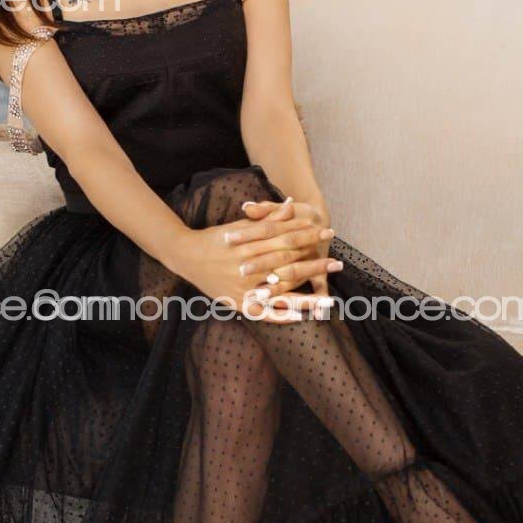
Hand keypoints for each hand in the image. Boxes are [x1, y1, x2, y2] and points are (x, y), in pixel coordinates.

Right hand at [170, 204, 334, 323]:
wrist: (185, 255)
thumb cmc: (216, 238)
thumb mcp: (240, 225)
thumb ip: (267, 217)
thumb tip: (291, 204)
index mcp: (250, 244)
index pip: (286, 240)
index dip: (308, 237)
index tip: (327, 234)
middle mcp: (248, 266)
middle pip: (287, 265)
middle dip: (314, 264)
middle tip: (338, 263)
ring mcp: (243, 287)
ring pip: (279, 292)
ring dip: (305, 298)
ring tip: (328, 300)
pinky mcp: (237, 302)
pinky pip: (261, 312)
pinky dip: (279, 316)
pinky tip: (299, 318)